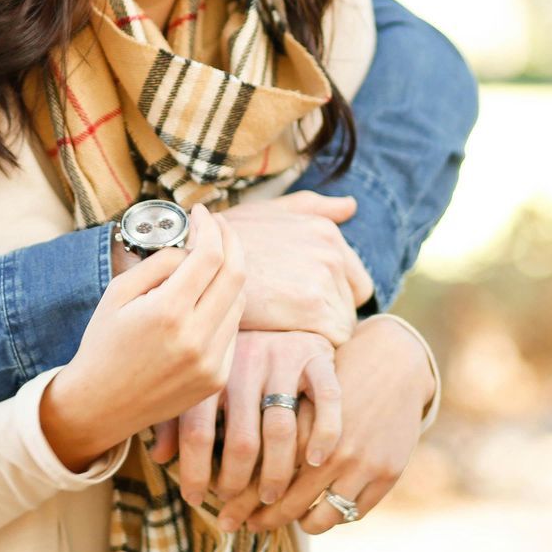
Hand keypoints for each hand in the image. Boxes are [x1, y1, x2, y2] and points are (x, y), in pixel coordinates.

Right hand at [41, 206, 245, 471]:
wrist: (100, 406)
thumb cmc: (103, 344)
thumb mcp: (118, 293)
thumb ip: (158, 264)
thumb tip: (191, 249)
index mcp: (167, 313)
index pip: (209, 256)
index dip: (210, 227)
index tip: (201, 212)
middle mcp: (196, 339)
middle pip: (236, 275)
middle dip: (231, 241)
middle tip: (218, 225)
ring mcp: (211, 362)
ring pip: (238, 302)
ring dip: (228, 275)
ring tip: (207, 263)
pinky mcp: (217, 378)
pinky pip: (232, 330)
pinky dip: (223, 307)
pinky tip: (204, 301)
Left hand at [176, 330, 338, 523]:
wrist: (280, 304)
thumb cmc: (233, 358)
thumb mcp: (199, 377)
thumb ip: (178, 416)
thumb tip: (159, 457)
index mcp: (210, 368)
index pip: (197, 430)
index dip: (193, 471)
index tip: (193, 499)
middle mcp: (245, 362)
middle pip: (241, 439)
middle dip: (236, 482)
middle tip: (235, 507)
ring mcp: (284, 359)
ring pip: (281, 430)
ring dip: (276, 473)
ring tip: (270, 498)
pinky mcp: (318, 358)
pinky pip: (326, 401)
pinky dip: (323, 434)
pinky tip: (314, 461)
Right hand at [224, 192, 374, 345]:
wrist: (196, 261)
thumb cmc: (229, 239)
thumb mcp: (271, 211)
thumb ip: (314, 207)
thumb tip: (351, 206)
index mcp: (326, 231)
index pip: (356, 282)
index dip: (332, 297)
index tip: (302, 304)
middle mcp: (331, 251)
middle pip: (351, 304)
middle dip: (328, 315)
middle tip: (291, 317)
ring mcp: (323, 278)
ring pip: (342, 325)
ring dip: (318, 332)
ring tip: (284, 327)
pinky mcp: (312, 307)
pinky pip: (333, 340)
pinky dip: (313, 346)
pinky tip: (285, 337)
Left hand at [244, 314, 434, 534]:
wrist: (392, 361)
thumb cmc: (332, 373)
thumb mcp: (295, 388)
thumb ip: (266, 422)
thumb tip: (222, 456)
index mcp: (301, 426)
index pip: (262, 475)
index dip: (240, 498)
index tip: (223, 511)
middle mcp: (329, 448)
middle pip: (287, 500)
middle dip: (261, 519)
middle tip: (243, 526)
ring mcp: (361, 464)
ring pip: (321, 517)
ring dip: (299, 523)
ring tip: (282, 520)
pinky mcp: (386, 473)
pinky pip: (352, 513)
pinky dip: (333, 518)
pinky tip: (317, 513)